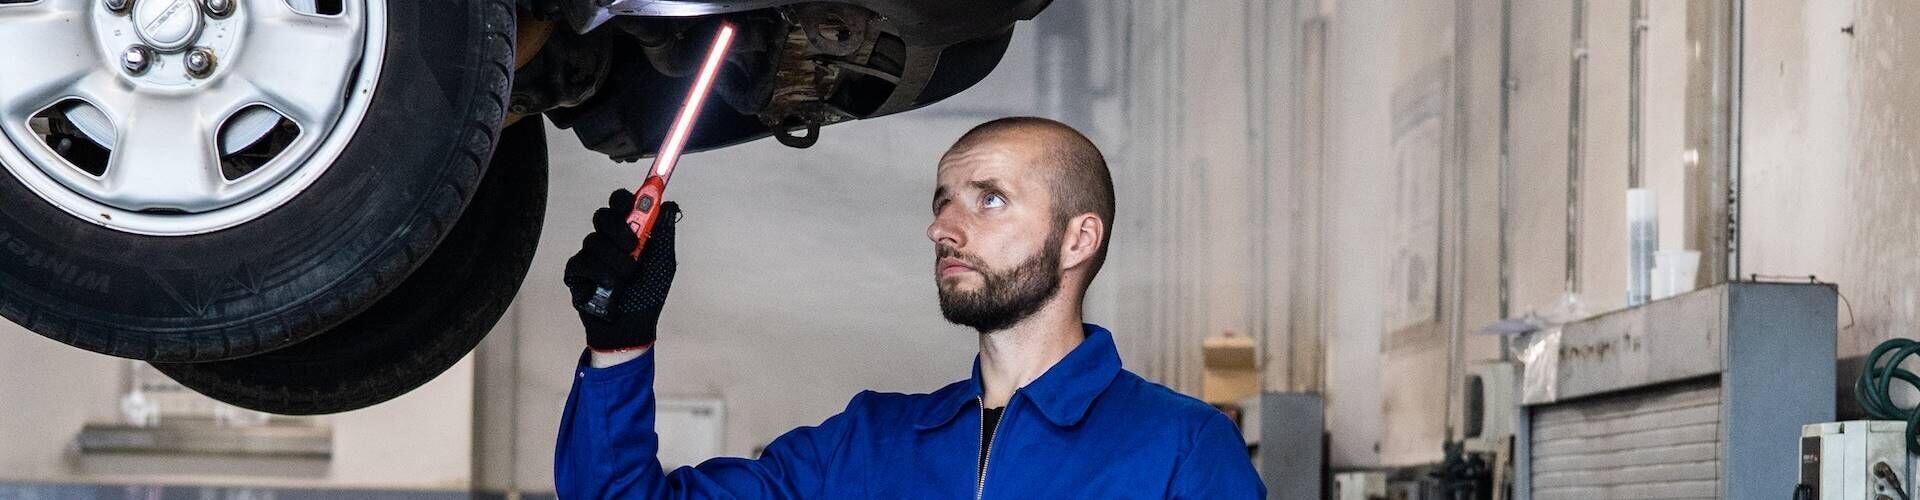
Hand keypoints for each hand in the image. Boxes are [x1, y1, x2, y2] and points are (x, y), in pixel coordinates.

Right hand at [562, 189, 679, 350]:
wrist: (632, 326)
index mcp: (628, 232)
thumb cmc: (648, 294)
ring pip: (594, 240)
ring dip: (616, 260)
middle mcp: (607, 239)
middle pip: (602, 215)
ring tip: (627, 278)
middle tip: (633, 245)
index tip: (634, 203)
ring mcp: (590, 255)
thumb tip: (669, 204)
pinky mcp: (576, 271)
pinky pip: (583, 261)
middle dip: (619, 228)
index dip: (624, 199)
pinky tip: (609, 285)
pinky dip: (600, 273)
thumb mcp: (663, 262)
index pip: (620, 203)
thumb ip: (664, 232)